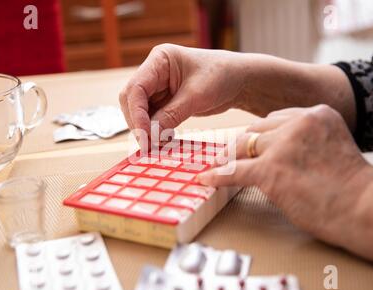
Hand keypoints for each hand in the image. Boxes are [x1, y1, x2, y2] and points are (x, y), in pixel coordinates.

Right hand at [119, 44, 255, 145]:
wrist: (239, 81)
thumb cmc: (222, 77)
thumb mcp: (197, 96)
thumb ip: (172, 115)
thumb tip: (150, 137)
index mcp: (160, 60)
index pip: (136, 88)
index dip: (136, 113)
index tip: (145, 135)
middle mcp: (154, 72)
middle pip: (132, 100)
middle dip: (138, 123)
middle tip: (148, 146)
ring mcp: (158, 87)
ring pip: (139, 111)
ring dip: (145, 129)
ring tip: (156, 146)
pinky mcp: (165, 101)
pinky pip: (152, 118)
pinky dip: (155, 131)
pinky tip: (163, 141)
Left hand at [197, 105, 372, 244]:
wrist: (364, 208)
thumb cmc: (351, 187)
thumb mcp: (331, 148)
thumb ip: (306, 143)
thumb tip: (274, 153)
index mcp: (316, 114)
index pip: (274, 119)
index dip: (259, 135)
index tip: (247, 144)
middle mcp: (298, 122)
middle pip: (256, 130)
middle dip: (240, 145)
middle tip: (226, 156)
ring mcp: (284, 144)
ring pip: (243, 147)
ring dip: (228, 158)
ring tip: (216, 166)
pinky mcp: (272, 169)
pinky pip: (235, 171)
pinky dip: (218, 176)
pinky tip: (207, 179)